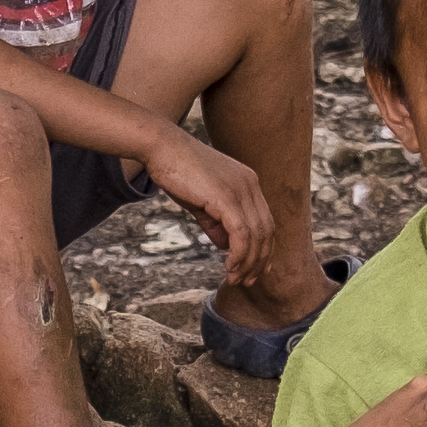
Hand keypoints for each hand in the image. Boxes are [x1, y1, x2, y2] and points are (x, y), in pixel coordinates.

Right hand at [139, 125, 276, 276]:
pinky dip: (239, 254)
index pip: (265, 221)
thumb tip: (226, 245)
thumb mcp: (200, 201)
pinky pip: (241, 233)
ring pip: (256, 235)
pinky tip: (230, 267)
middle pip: (266, 230)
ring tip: (235, 278)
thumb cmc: (176, 171)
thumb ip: (215, 223)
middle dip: (259, 260)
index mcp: (248, 182)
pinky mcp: (226, 196)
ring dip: (247, 262)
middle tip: (246, 280)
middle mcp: (250, 184)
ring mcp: (240, 189)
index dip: (263, 248)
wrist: (160, 146)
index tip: (255, 269)